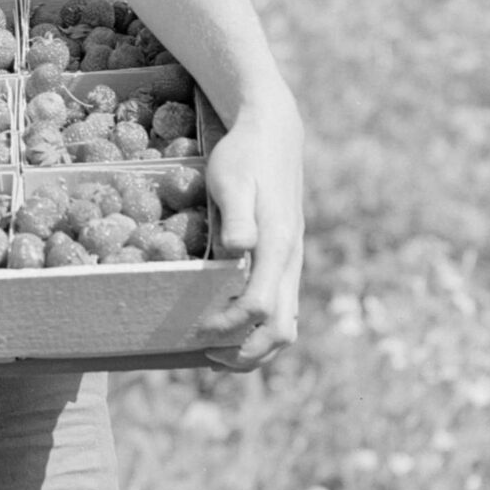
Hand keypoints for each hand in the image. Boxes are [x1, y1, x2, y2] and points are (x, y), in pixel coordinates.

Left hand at [201, 86, 303, 372]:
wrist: (273, 133)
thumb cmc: (244, 156)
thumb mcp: (232, 179)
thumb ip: (237, 216)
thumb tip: (240, 249)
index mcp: (276, 244)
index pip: (259, 305)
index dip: (229, 325)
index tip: (198, 329)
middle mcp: (290, 260)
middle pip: (282, 329)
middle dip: (247, 352)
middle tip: (207, 356)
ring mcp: (291, 262)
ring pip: (287, 323)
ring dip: (258, 348)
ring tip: (220, 355)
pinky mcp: (286, 259)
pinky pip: (283, 307)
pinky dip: (262, 328)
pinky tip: (234, 326)